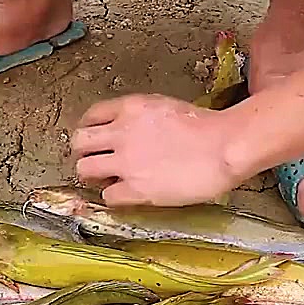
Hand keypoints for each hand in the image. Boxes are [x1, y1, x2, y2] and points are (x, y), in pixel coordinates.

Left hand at [70, 94, 240, 206]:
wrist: (224, 147)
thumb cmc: (208, 128)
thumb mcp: (167, 108)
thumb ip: (142, 117)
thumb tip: (133, 132)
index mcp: (131, 108)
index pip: (92, 115)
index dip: (90, 129)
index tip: (94, 139)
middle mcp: (122, 133)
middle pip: (79, 142)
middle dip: (83, 152)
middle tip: (94, 161)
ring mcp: (126, 162)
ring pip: (84, 169)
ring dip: (93, 175)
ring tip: (106, 179)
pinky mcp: (135, 188)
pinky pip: (107, 195)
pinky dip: (113, 196)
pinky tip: (127, 194)